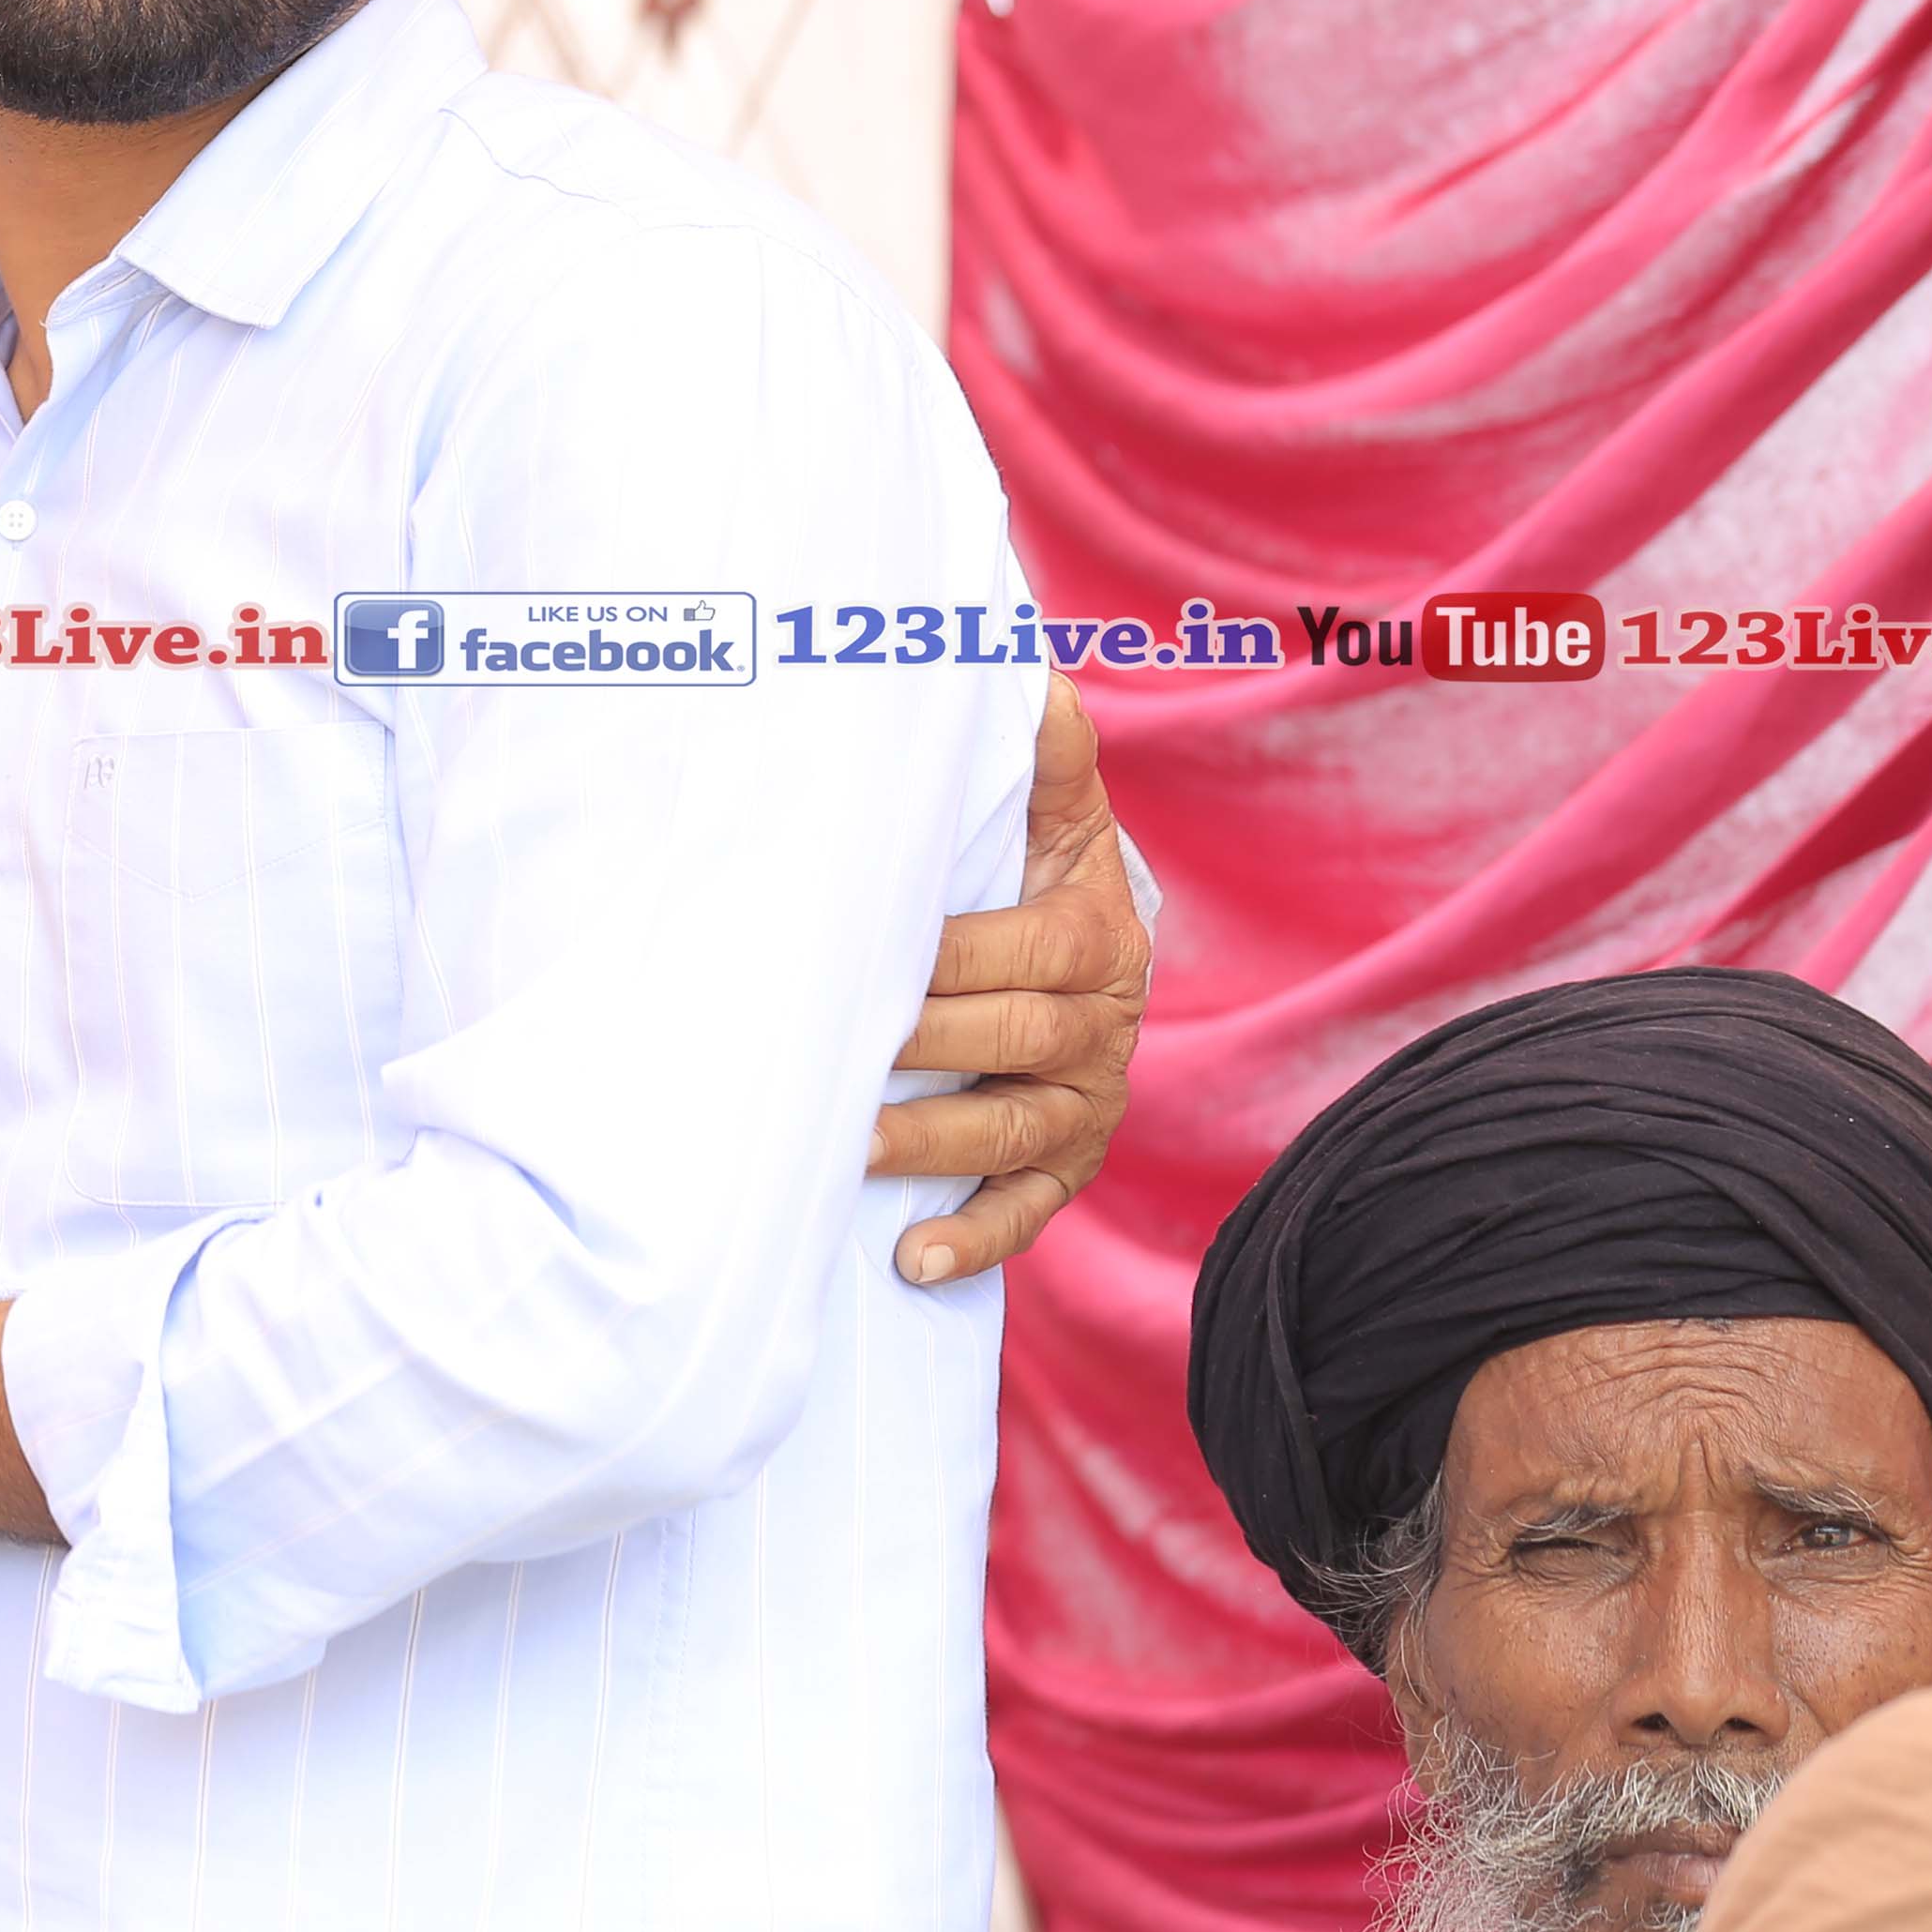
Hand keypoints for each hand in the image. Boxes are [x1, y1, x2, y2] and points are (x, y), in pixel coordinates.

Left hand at [873, 667, 1152, 1284]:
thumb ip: (1044, 752)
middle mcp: (1100, 1028)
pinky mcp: (1065, 1163)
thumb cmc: (1043, 868)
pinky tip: (909, 1262)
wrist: (1094, 949)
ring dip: (930, 1149)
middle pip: (1010, 1042)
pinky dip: (974, 1239)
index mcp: (1095, 937)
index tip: (870, 954)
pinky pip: (1028, 1210)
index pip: (1022, 951)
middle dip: (922, 1048)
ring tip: (847, 1151)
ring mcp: (1084, 1103)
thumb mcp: (1057, 809)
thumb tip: (1026, 669)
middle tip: (831, 1054)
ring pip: (1009, 1132)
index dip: (949, 956)